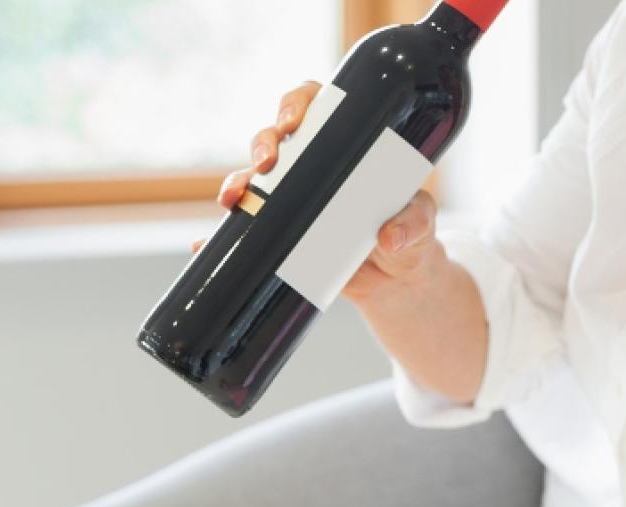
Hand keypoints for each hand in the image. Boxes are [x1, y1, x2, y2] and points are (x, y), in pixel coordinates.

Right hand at [193, 80, 445, 305]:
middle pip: (275, 137)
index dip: (296, 103)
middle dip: (263, 142)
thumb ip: (414, 226)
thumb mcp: (420, 228)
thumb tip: (390, 237)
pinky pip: (244, 231)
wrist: (397, 283)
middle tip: (268, 161)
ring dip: (237, 182)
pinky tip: (204, 245)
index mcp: (346, 145)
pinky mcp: (281, 233)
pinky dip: (219, 238)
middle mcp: (312, 165)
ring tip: (234, 199)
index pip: (315, 106)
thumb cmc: (411, 238)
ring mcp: (291, 199)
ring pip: (252, 178)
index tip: (292, 121)